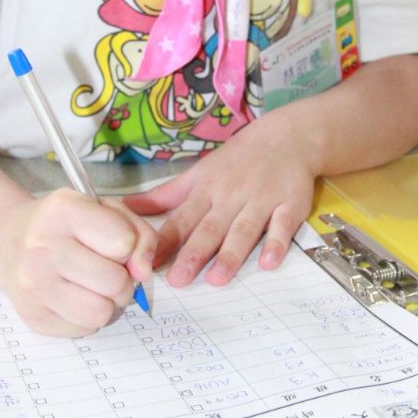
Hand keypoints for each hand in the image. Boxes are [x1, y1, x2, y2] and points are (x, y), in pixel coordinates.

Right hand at [0, 190, 156, 336]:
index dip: (128, 246)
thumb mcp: (104, 210)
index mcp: (63, 210)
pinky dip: (87, 316)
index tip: (111, 243)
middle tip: (104, 268)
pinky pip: (84, 329)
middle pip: (116, 282)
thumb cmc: (66, 225)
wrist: (9, 241)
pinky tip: (72, 296)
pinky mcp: (32, 316)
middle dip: (121, 279)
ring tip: (91, 285)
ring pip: (102, 312)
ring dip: (106, 302)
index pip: (124, 242)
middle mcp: (42, 247)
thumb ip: (138, 233)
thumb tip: (143, 272)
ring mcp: (33, 285)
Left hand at [124, 115, 316, 287]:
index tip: (147, 262)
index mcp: (207, 190)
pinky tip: (268, 263)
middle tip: (178, 280)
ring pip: (244, 230)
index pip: (182, 219)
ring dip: (231, 254)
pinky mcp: (290, 205)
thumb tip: (127, 205)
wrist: (287, 137)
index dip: (164, 241)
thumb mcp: (200, 172)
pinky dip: (276, 244)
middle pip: (210, 228)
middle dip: (194, 254)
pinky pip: (282, 227)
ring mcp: (262, 200)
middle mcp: (231, 196)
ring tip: (217, 279)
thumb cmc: (238, 159)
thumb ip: (165, 195)